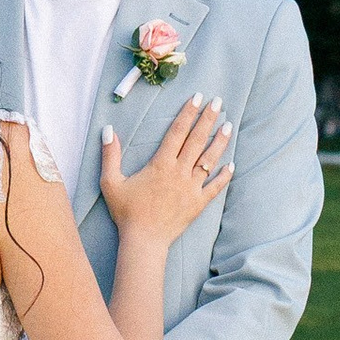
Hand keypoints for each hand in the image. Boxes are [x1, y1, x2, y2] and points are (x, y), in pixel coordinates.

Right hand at [101, 93, 231, 242]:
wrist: (144, 241)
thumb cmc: (126, 212)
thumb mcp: (111, 182)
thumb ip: (110, 155)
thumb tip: (108, 130)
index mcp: (160, 164)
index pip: (177, 132)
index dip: (187, 113)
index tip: (197, 99)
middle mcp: (179, 172)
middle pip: (197, 140)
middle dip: (208, 119)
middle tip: (219, 102)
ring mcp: (191, 188)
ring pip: (209, 160)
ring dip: (220, 142)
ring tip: (229, 125)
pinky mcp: (198, 204)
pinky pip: (215, 187)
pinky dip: (224, 176)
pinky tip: (231, 165)